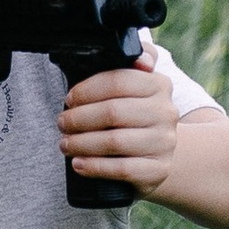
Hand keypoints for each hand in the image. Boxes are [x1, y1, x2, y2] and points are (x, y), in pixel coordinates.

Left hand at [59, 54, 179, 193]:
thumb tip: (140, 59)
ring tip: (65, 143)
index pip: (118, 81)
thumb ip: (130, 62)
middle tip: (62, 123)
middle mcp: (166, 112)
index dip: (86, 90)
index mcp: (159, 85)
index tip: (69, 98)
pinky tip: (79, 164)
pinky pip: (122, 169)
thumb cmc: (135, 113)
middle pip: (113, 112)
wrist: (159, 150)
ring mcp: (164, 143)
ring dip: (82, 143)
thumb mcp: (134, 84)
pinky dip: (95, 166)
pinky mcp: (158, 169)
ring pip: (114, 141)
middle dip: (79, 118)